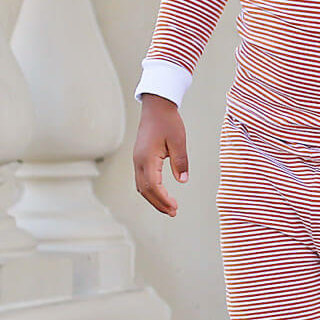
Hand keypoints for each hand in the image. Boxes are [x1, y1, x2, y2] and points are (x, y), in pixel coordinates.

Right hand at [132, 94, 188, 215]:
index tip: (175, 207)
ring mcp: (137, 160)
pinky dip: (150, 190)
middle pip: (145, 190)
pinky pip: (141, 179)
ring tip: (168, 207)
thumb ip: (180, 161)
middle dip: (158, 203)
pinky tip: (160, 194)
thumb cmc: (168, 122)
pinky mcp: (139, 158)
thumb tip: (182, 180)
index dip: (163, 199)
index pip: (153, 185)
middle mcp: (138, 161)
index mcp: (147, 158)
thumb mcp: (179, 141)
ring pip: (141, 186)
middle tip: (174, 212)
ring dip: (154, 198)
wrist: (156, 107)